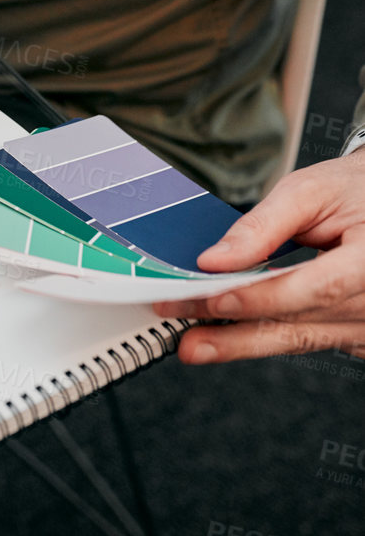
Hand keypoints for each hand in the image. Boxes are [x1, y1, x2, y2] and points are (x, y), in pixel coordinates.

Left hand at [153, 150, 364, 364]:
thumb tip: (215, 260)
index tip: (214, 300)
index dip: (263, 298)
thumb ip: (264, 225)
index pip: (317, 288)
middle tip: (187, 341)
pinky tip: (230, 336)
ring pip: (300, 340)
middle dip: (236, 333)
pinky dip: (266, 337)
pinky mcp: (357, 334)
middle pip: (301, 325)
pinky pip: (306, 339)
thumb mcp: (310, 191)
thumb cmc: (353, 191)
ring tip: (196, 344)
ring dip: (244, 343)